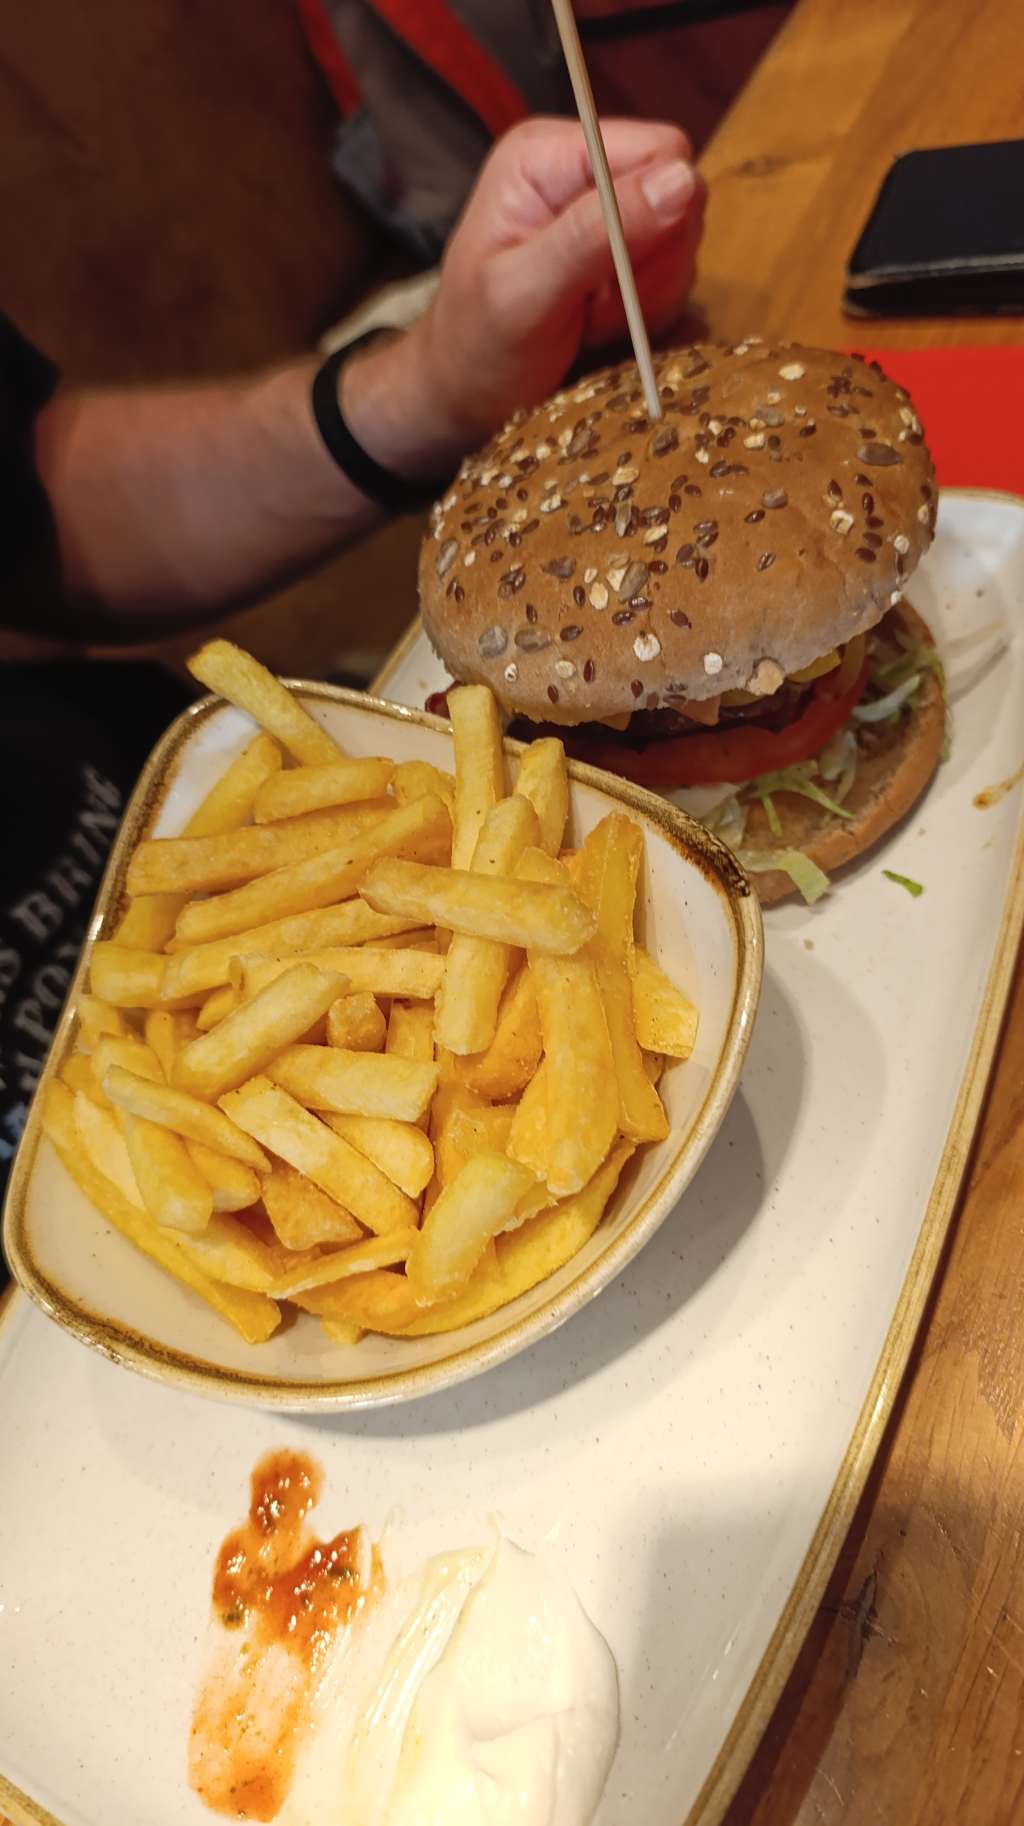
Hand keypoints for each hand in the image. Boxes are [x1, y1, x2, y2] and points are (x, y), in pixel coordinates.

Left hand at [346, 116, 703, 475]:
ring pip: (682, 241)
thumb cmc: (477, 348)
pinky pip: (674, 276)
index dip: (657, 217)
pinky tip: (598, 325)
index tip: (611, 277)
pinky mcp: (624, 253)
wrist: (463, 396)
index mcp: (547, 155)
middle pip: (681, 195)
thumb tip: (682, 180)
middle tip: (594, 308)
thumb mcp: (525, 294)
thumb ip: (595, 234)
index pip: (660, 151)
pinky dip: (646, 312)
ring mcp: (606, 212)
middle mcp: (582, 170)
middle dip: (650, 265)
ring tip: (588, 319)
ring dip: (646, 296)